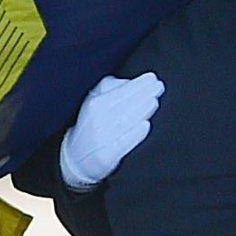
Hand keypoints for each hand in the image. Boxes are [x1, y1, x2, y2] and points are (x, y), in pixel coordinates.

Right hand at [59, 72, 162, 189]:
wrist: (76, 157)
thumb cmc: (91, 126)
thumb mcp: (94, 102)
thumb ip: (110, 88)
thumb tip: (130, 81)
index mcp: (95, 104)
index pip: (121, 92)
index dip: (138, 84)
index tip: (153, 78)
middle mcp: (98, 120)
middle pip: (124, 105)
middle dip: (143, 94)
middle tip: (158, 87)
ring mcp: (103, 138)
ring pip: (125, 121)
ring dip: (141, 110)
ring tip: (154, 101)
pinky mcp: (108, 155)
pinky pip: (123, 143)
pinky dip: (135, 134)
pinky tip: (146, 125)